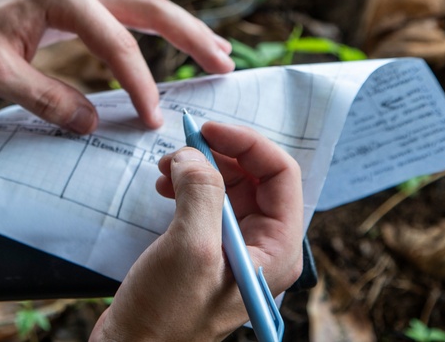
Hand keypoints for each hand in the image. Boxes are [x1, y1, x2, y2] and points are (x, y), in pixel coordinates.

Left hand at [0, 0, 233, 132]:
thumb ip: (45, 98)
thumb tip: (93, 123)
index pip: (117, 44)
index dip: (140, 84)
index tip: (153, 119)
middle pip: (149, 7)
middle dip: (190, 35)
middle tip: (225, 65)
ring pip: (143, 5)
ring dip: (180, 28)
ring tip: (217, 53)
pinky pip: (126, 11)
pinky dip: (155, 28)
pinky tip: (175, 42)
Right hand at [90, 122, 303, 341]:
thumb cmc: (166, 315)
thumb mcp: (189, 248)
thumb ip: (201, 193)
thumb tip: (194, 155)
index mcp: (277, 250)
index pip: (281, 174)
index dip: (247, 143)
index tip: (206, 129)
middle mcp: (263, 247)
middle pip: (255, 176)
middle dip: (219, 154)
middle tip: (179, 148)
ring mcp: (235, 249)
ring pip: (229, 186)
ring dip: (200, 167)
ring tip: (165, 169)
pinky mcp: (207, 250)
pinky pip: (207, 202)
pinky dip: (187, 185)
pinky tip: (163, 187)